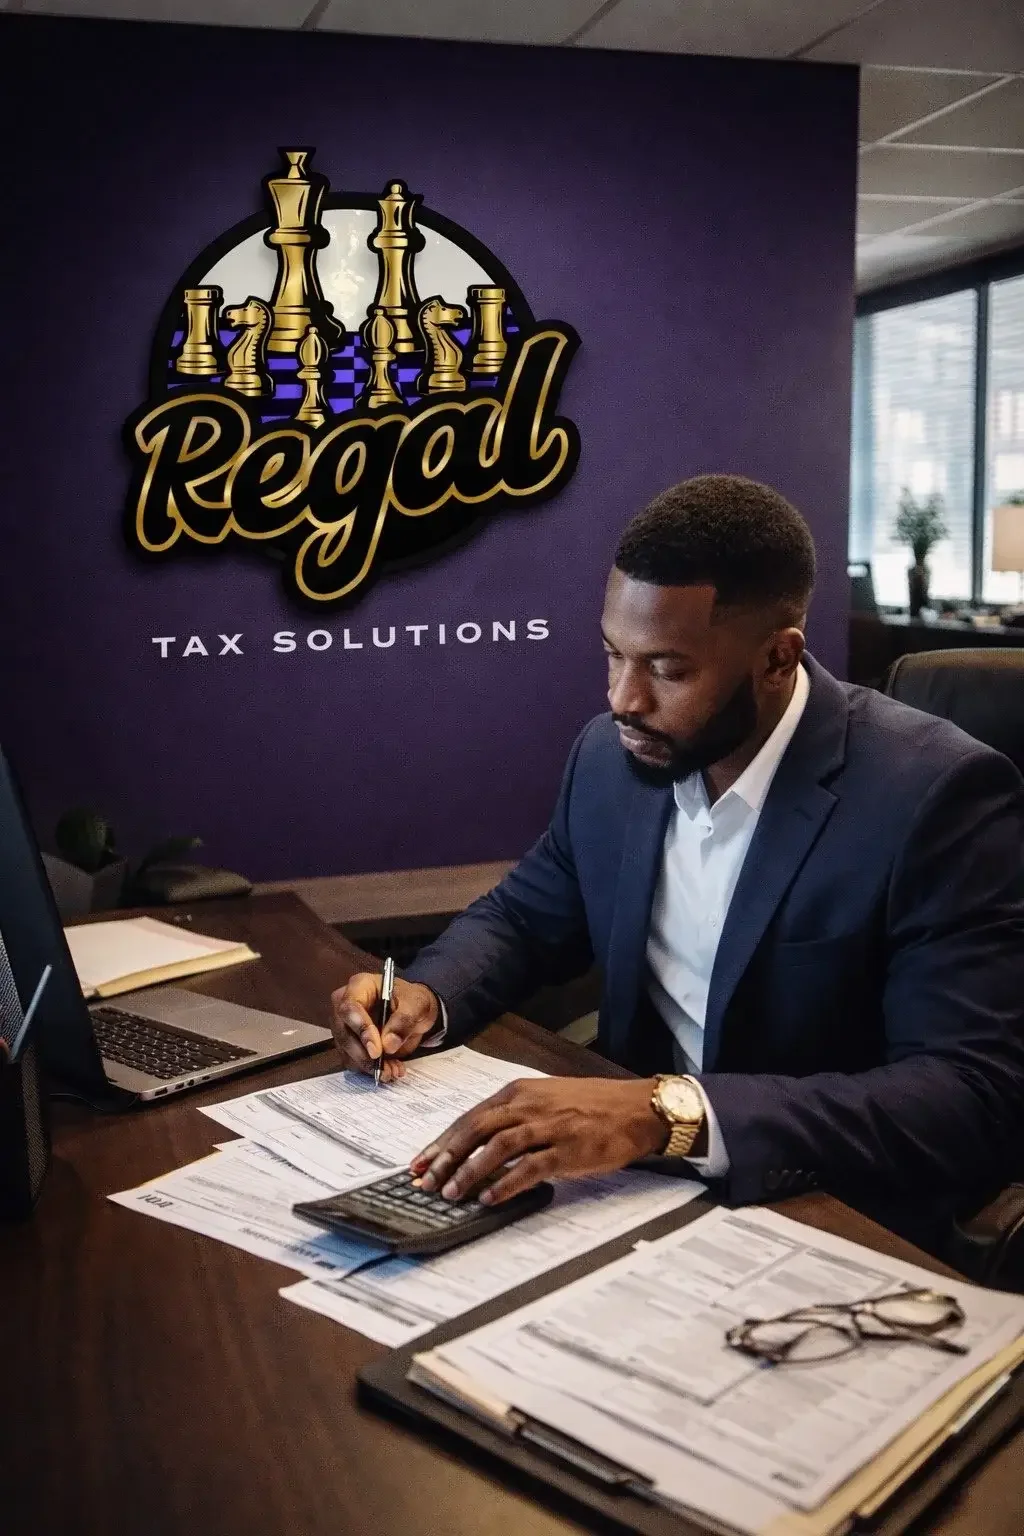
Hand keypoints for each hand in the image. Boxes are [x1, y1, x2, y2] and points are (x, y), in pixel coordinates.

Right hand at [330, 972, 439, 1081]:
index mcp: (359, 986)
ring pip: (346, 1051)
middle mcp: (345, 1005)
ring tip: (392, 1070)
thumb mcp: (416, 1004)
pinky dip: (370, 1069)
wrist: (414, 1012)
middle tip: (383, 1067)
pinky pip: (353, 1061)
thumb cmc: (412, 1001)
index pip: (350, 1008)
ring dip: (368, 1065)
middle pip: (343, 1032)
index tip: (376, 1050)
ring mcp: (344, 1025)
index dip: (361, 1030)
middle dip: (363, 1054)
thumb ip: (403, 1021)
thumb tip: (388, 1044)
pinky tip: (389, 1069)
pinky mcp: (348, 1044)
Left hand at [410, 1076, 666, 1203]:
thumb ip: (513, 1116)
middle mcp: (529, 1105)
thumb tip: (477, 1143)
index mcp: (519, 1092)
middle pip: (476, 1129)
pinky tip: (490, 1198)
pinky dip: (506, 1183)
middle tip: (425, 1181)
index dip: (442, 1141)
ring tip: (451, 1193)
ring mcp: (549, 1126)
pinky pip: (530, 1167)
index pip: (470, 1117)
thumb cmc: (590, 1105)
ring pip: (497, 1146)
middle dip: (446, 1157)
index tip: (420, 1162)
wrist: (636, 1108)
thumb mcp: (545, 1100)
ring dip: (470, 1171)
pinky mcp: (568, 1149)